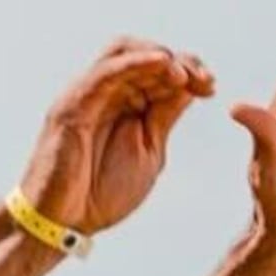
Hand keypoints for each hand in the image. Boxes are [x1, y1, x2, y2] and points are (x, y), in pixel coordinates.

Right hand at [18, 40, 215, 237]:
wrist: (64, 224)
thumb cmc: (100, 195)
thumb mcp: (148, 152)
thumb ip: (164, 118)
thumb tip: (189, 86)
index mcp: (125, 104)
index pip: (159, 70)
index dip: (189, 72)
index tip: (211, 88)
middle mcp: (105, 93)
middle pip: (145, 54)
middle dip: (181, 62)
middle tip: (205, 81)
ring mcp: (87, 95)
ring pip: (124, 51)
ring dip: (158, 57)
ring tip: (183, 73)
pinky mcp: (73, 104)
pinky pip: (106, 71)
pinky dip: (135, 62)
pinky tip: (162, 63)